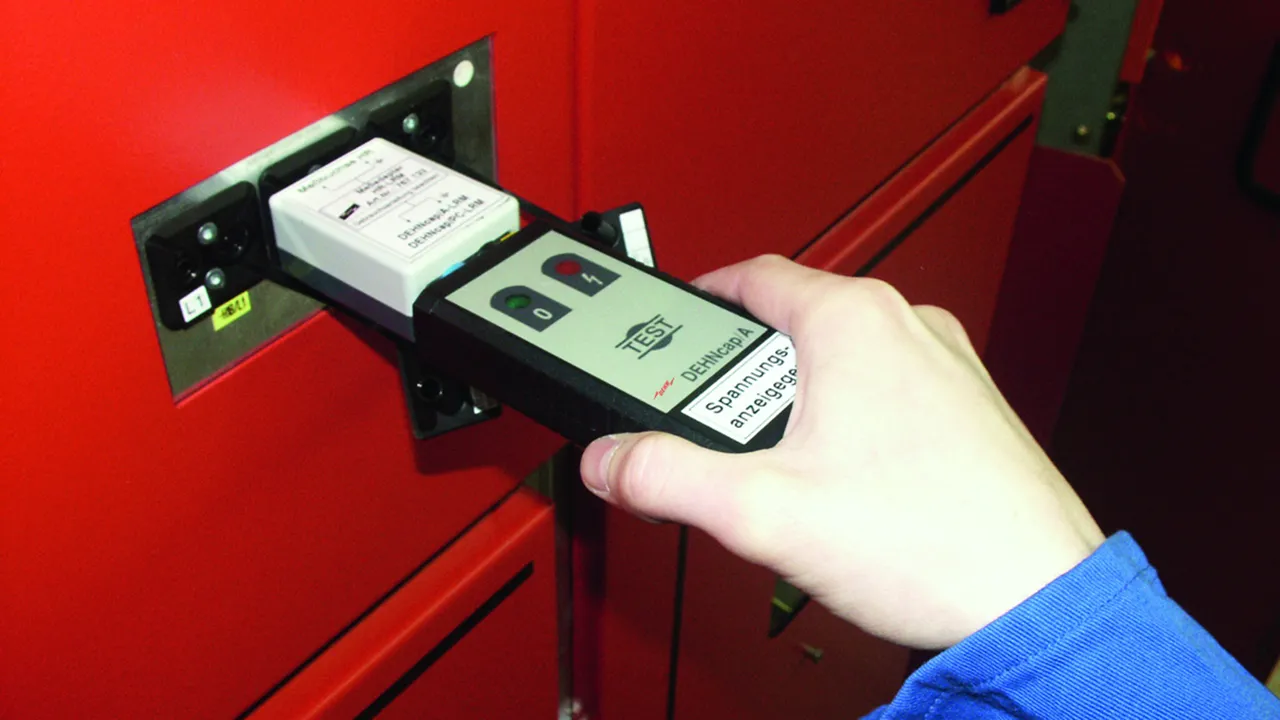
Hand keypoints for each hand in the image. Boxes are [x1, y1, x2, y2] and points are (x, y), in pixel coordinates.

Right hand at [579, 255, 1104, 648]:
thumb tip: (614, 460)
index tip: (674, 324)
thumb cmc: (930, 543)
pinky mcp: (970, 406)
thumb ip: (667, 478)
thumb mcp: (763, 511)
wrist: (1032, 596)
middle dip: (743, 366)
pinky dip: (849, 415)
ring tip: (775, 464)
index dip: (700, 296)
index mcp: (853, 320)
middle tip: (711, 423)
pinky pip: (888, 388)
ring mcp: (947, 364)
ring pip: (843, 357)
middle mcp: (907, 325)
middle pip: (794, 319)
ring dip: (797, 395)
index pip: (753, 275)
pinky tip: (840, 479)